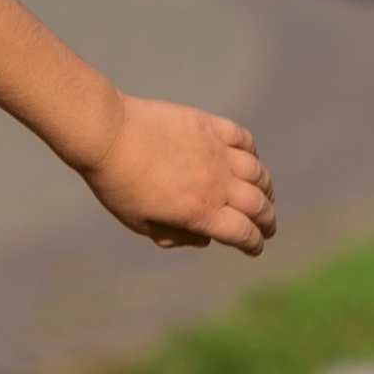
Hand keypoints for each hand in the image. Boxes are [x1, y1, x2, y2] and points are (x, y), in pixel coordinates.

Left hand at [86, 94, 275, 255]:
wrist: (106, 134)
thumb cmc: (117, 183)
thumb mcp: (140, 223)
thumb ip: (175, 236)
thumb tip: (205, 238)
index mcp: (200, 212)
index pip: (243, 234)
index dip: (253, 245)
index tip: (255, 248)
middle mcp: (216, 183)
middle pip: (258, 206)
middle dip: (267, 221)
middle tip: (268, 227)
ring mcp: (215, 152)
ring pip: (257, 173)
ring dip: (265, 188)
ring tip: (264, 195)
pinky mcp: (208, 125)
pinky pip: (243, 139)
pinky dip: (251, 151)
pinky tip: (248, 159)